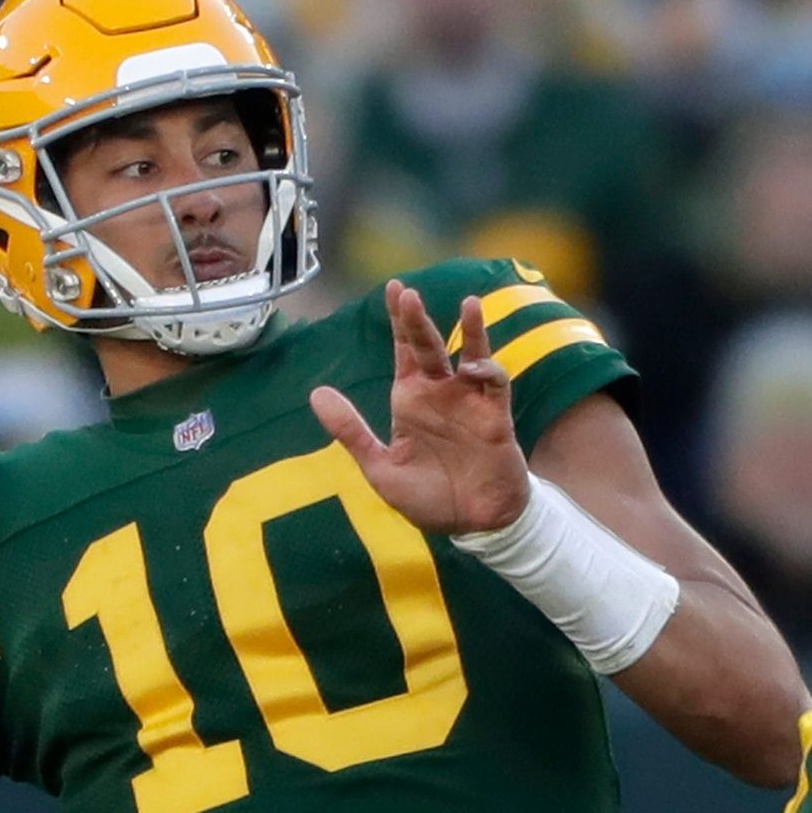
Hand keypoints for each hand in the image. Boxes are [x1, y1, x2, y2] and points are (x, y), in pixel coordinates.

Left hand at [309, 280, 528, 535]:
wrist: (470, 524)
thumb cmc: (427, 497)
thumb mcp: (379, 467)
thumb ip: (350, 431)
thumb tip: (316, 393)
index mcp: (410, 400)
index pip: (403, 350)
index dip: (398, 320)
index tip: (393, 289)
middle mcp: (440, 393)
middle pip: (428, 346)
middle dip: (417, 319)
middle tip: (405, 293)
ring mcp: (469, 402)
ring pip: (471, 354)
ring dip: (472, 329)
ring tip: (468, 302)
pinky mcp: (495, 417)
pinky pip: (495, 384)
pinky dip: (487, 370)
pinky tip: (472, 367)